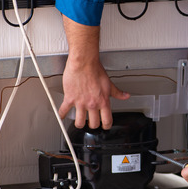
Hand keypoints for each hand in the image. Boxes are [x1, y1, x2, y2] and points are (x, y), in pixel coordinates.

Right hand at [58, 15, 128, 129]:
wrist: (84, 62)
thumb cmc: (95, 70)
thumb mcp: (109, 83)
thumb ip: (117, 92)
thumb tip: (125, 96)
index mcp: (103, 101)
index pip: (107, 120)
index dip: (106, 126)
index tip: (104, 126)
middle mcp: (92, 104)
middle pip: (93, 124)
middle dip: (93, 125)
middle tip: (91, 122)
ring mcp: (80, 103)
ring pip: (79, 122)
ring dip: (79, 124)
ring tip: (79, 121)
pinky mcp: (70, 98)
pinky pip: (64, 110)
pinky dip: (62, 115)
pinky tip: (62, 115)